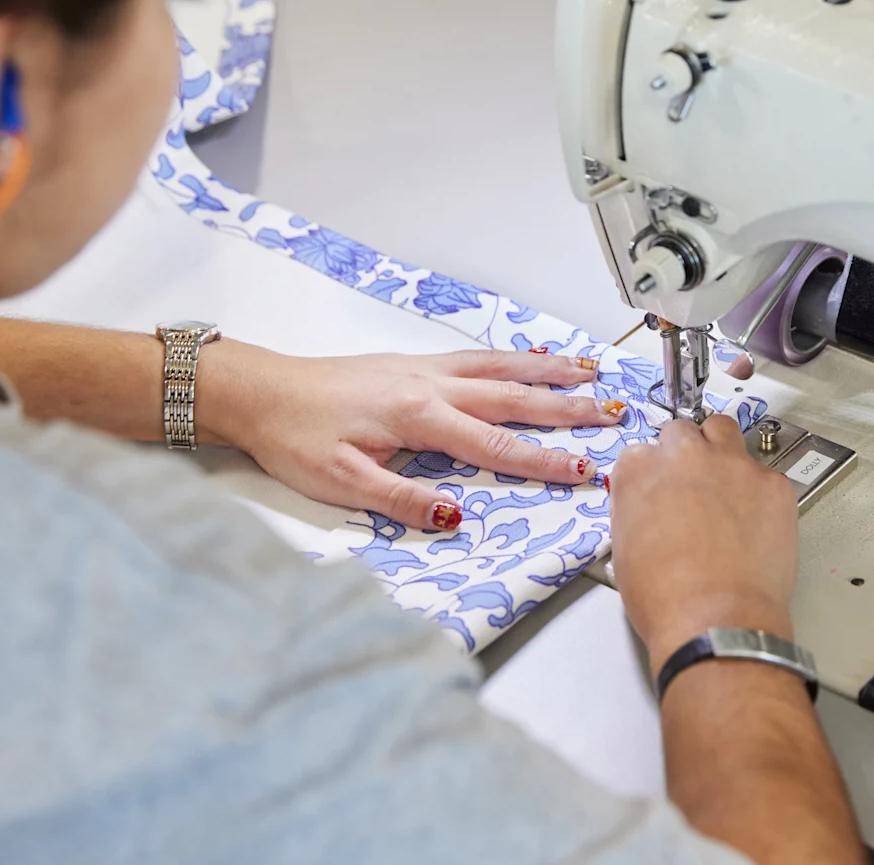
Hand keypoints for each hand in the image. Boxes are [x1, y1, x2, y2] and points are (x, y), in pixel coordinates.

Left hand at [201, 343, 625, 529]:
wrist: (261, 391)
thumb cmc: (295, 436)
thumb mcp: (340, 482)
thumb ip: (400, 500)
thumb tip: (455, 517)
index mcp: (420, 418)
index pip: (496, 446)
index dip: (543, 461)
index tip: (584, 470)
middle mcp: (432, 385)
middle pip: (513, 398)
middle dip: (566, 408)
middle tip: (612, 414)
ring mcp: (425, 368)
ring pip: (501, 367)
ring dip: (549, 370)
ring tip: (590, 371)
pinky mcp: (415, 362)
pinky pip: (479, 356)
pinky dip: (514, 356)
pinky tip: (530, 359)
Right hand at [609, 414, 798, 674]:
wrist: (716, 619)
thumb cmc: (664, 598)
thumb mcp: (625, 550)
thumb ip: (638, 509)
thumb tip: (654, 509)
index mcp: (639, 470)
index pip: (642, 453)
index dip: (654, 475)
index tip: (663, 494)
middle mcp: (684, 455)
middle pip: (683, 432)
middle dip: (687, 454)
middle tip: (695, 487)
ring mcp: (732, 464)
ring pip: (725, 431)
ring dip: (721, 451)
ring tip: (727, 487)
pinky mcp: (773, 483)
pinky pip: (765, 473)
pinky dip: (760, 492)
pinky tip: (758, 524)